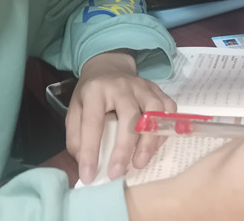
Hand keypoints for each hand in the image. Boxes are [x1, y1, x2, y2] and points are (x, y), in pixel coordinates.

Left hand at [65, 50, 176, 183]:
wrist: (108, 67)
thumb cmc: (91, 94)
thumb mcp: (74, 110)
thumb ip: (76, 136)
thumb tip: (85, 163)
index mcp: (96, 91)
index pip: (93, 122)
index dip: (91, 151)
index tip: (89, 176)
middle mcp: (121, 86)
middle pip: (129, 117)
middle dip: (124, 149)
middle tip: (117, 173)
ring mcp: (142, 86)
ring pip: (153, 112)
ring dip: (149, 141)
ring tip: (139, 163)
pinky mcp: (157, 89)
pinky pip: (168, 109)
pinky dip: (164, 129)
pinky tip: (155, 145)